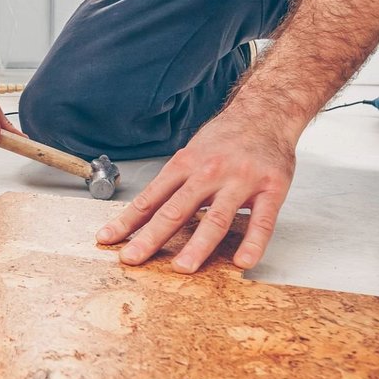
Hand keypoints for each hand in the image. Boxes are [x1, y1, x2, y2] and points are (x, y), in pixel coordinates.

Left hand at [96, 108, 295, 272]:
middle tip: (133, 258)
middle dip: (151, 236)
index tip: (107, 239)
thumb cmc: (226, 137)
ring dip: (198, 245)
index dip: (127, 220)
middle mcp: (209, 172)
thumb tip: (145, 214)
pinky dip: (253, 243)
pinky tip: (243, 262)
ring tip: (182, 267)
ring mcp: (241, 180)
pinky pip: (262, 221)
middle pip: (176, 210)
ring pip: (216, 218)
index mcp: (185, 164)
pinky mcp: (271, 188)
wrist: (266, 111)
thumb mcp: (192, 152)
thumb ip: (174, 183)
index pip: (151, 198)